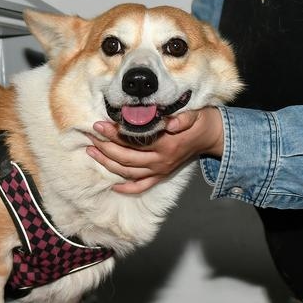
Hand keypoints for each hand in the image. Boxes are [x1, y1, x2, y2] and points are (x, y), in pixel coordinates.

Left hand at [85, 107, 224, 193]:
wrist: (211, 136)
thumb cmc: (200, 121)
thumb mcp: (194, 115)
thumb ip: (182, 118)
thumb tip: (169, 122)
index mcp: (166, 144)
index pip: (133, 141)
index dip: (114, 134)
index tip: (99, 125)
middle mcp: (161, 161)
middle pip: (126, 158)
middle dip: (105, 148)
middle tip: (90, 137)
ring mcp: (160, 170)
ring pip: (128, 172)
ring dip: (108, 163)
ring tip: (92, 152)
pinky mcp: (162, 175)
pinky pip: (142, 186)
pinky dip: (127, 188)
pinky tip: (113, 186)